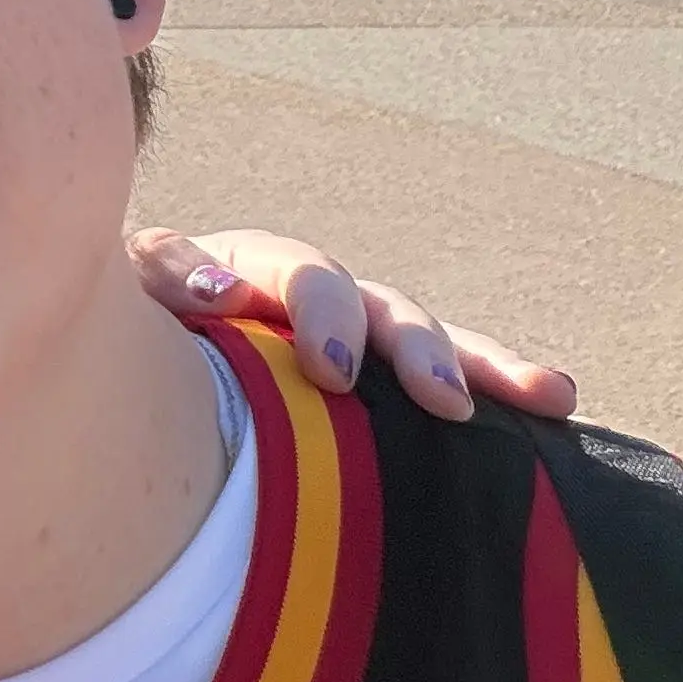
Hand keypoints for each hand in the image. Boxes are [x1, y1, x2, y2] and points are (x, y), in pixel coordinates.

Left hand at [127, 227, 576, 423]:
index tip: (333, 370)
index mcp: (254, 269)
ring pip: (427, 342)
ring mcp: (356, 338)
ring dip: (485, 366)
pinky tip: (555, 412)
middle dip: (417, 351)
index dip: (320, 314)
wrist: (127, 352)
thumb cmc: (130, 324)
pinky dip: (496, 393)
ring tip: (545, 395)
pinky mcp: (378, 383)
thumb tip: (224, 292)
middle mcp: (318, 298)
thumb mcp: (131, 289)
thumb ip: (166, 274)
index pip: (300, 275)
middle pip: (382, 308)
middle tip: (442, 399)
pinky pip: (444, 384)